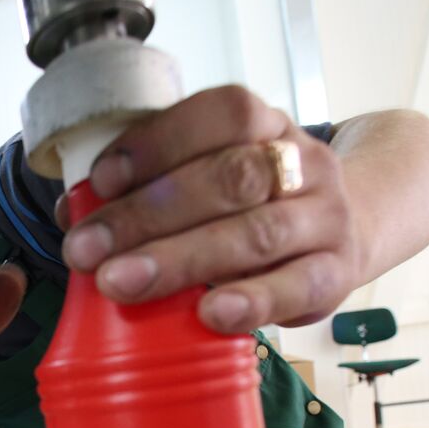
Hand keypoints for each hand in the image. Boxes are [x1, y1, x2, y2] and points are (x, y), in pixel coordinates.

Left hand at [55, 85, 360, 333]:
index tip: (101, 180)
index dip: (159, 143)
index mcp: (265, 125)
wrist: (352, 229)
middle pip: (229, 178)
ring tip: (121, 283)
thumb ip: (152, 187)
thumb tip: (76, 211)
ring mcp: (326, 218)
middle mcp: (301, 164)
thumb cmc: (258, 206)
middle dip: (147, 214)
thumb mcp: (214, 178)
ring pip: (257, 233)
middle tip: (86, 250)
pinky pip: (298, 287)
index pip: (221, 114)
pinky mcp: (338, 274)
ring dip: (181, 259)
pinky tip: (210, 313)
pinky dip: (252, 300)